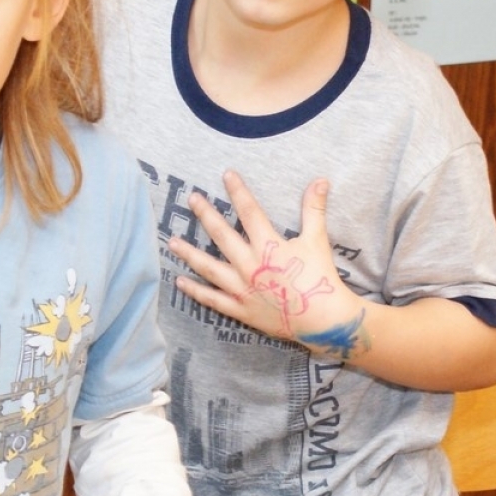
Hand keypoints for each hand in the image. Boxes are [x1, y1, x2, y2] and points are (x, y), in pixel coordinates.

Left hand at [168, 170, 369, 359]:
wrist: (323, 320)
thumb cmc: (320, 277)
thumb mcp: (317, 240)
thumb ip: (314, 209)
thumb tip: (321, 179)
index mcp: (268, 245)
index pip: (249, 212)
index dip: (238, 191)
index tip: (226, 174)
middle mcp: (249, 265)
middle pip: (222, 235)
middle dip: (205, 214)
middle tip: (191, 198)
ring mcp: (242, 288)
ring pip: (209, 267)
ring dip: (189, 253)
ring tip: (172, 241)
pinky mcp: (240, 309)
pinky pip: (212, 299)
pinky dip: (195, 291)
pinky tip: (179, 281)